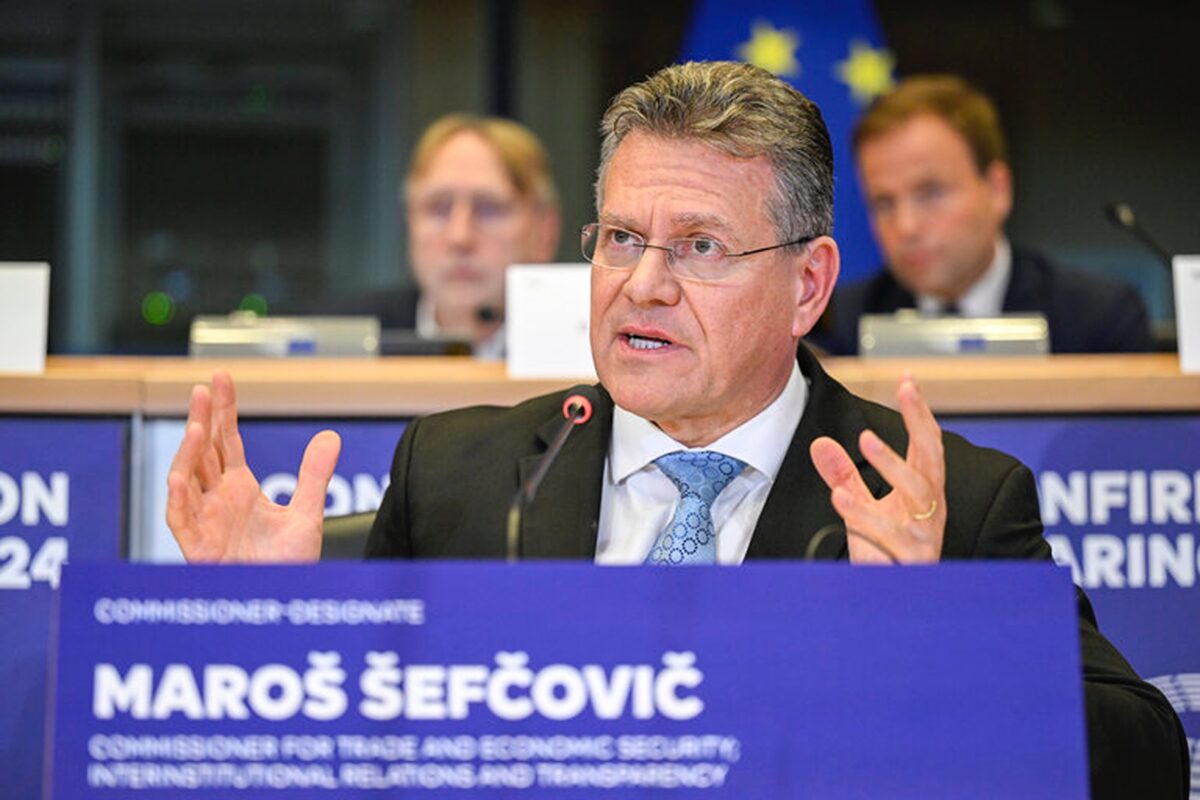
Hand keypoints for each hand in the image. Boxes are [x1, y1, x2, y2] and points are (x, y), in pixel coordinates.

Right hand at [165, 370, 341, 561]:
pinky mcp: (197, 548)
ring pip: (187, 481)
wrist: (283, 603)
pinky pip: (180, 521)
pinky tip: (181, 479)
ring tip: (198, 427)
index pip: (227, 441)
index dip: (223, 410)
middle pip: (204, 452)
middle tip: (203, 388)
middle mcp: (217, 500)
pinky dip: (179, 501)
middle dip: (203, 420)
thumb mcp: (307, 514)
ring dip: (189, 454)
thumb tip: (330, 436)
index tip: (221, 378)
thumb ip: (314, 475)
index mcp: (239, 489)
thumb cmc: (288, 565)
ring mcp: (204, 522)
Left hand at [809, 373, 945, 563]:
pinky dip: (864, 513)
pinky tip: (839, 496)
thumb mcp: (860, 511)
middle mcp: (930, 510)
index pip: (926, 446)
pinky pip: (889, 532)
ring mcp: (924, 534)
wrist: (891, 604)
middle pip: (932, 458)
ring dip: (892, 464)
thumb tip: (821, 444)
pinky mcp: (911, 558)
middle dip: (921, 422)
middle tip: (906, 390)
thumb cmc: (884, 557)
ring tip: (866, 440)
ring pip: (919, 492)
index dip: (920, 413)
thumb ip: (845, 477)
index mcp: (922, 494)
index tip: (908, 381)